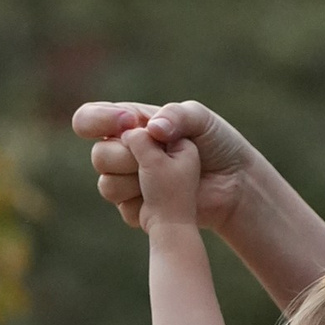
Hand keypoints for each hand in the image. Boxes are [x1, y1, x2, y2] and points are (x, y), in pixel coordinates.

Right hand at [73, 98, 254, 234]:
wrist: (235, 183)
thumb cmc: (218, 143)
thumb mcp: (200, 118)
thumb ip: (176, 115)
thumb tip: (150, 130)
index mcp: (130, 124)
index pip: (89, 119)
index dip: (99, 121)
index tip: (130, 124)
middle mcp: (124, 152)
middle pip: (99, 156)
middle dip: (127, 156)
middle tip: (159, 154)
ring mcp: (129, 181)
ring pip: (107, 185)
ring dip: (137, 180)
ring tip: (167, 177)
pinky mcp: (139, 208)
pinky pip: (125, 209)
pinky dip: (147, 203)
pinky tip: (168, 196)